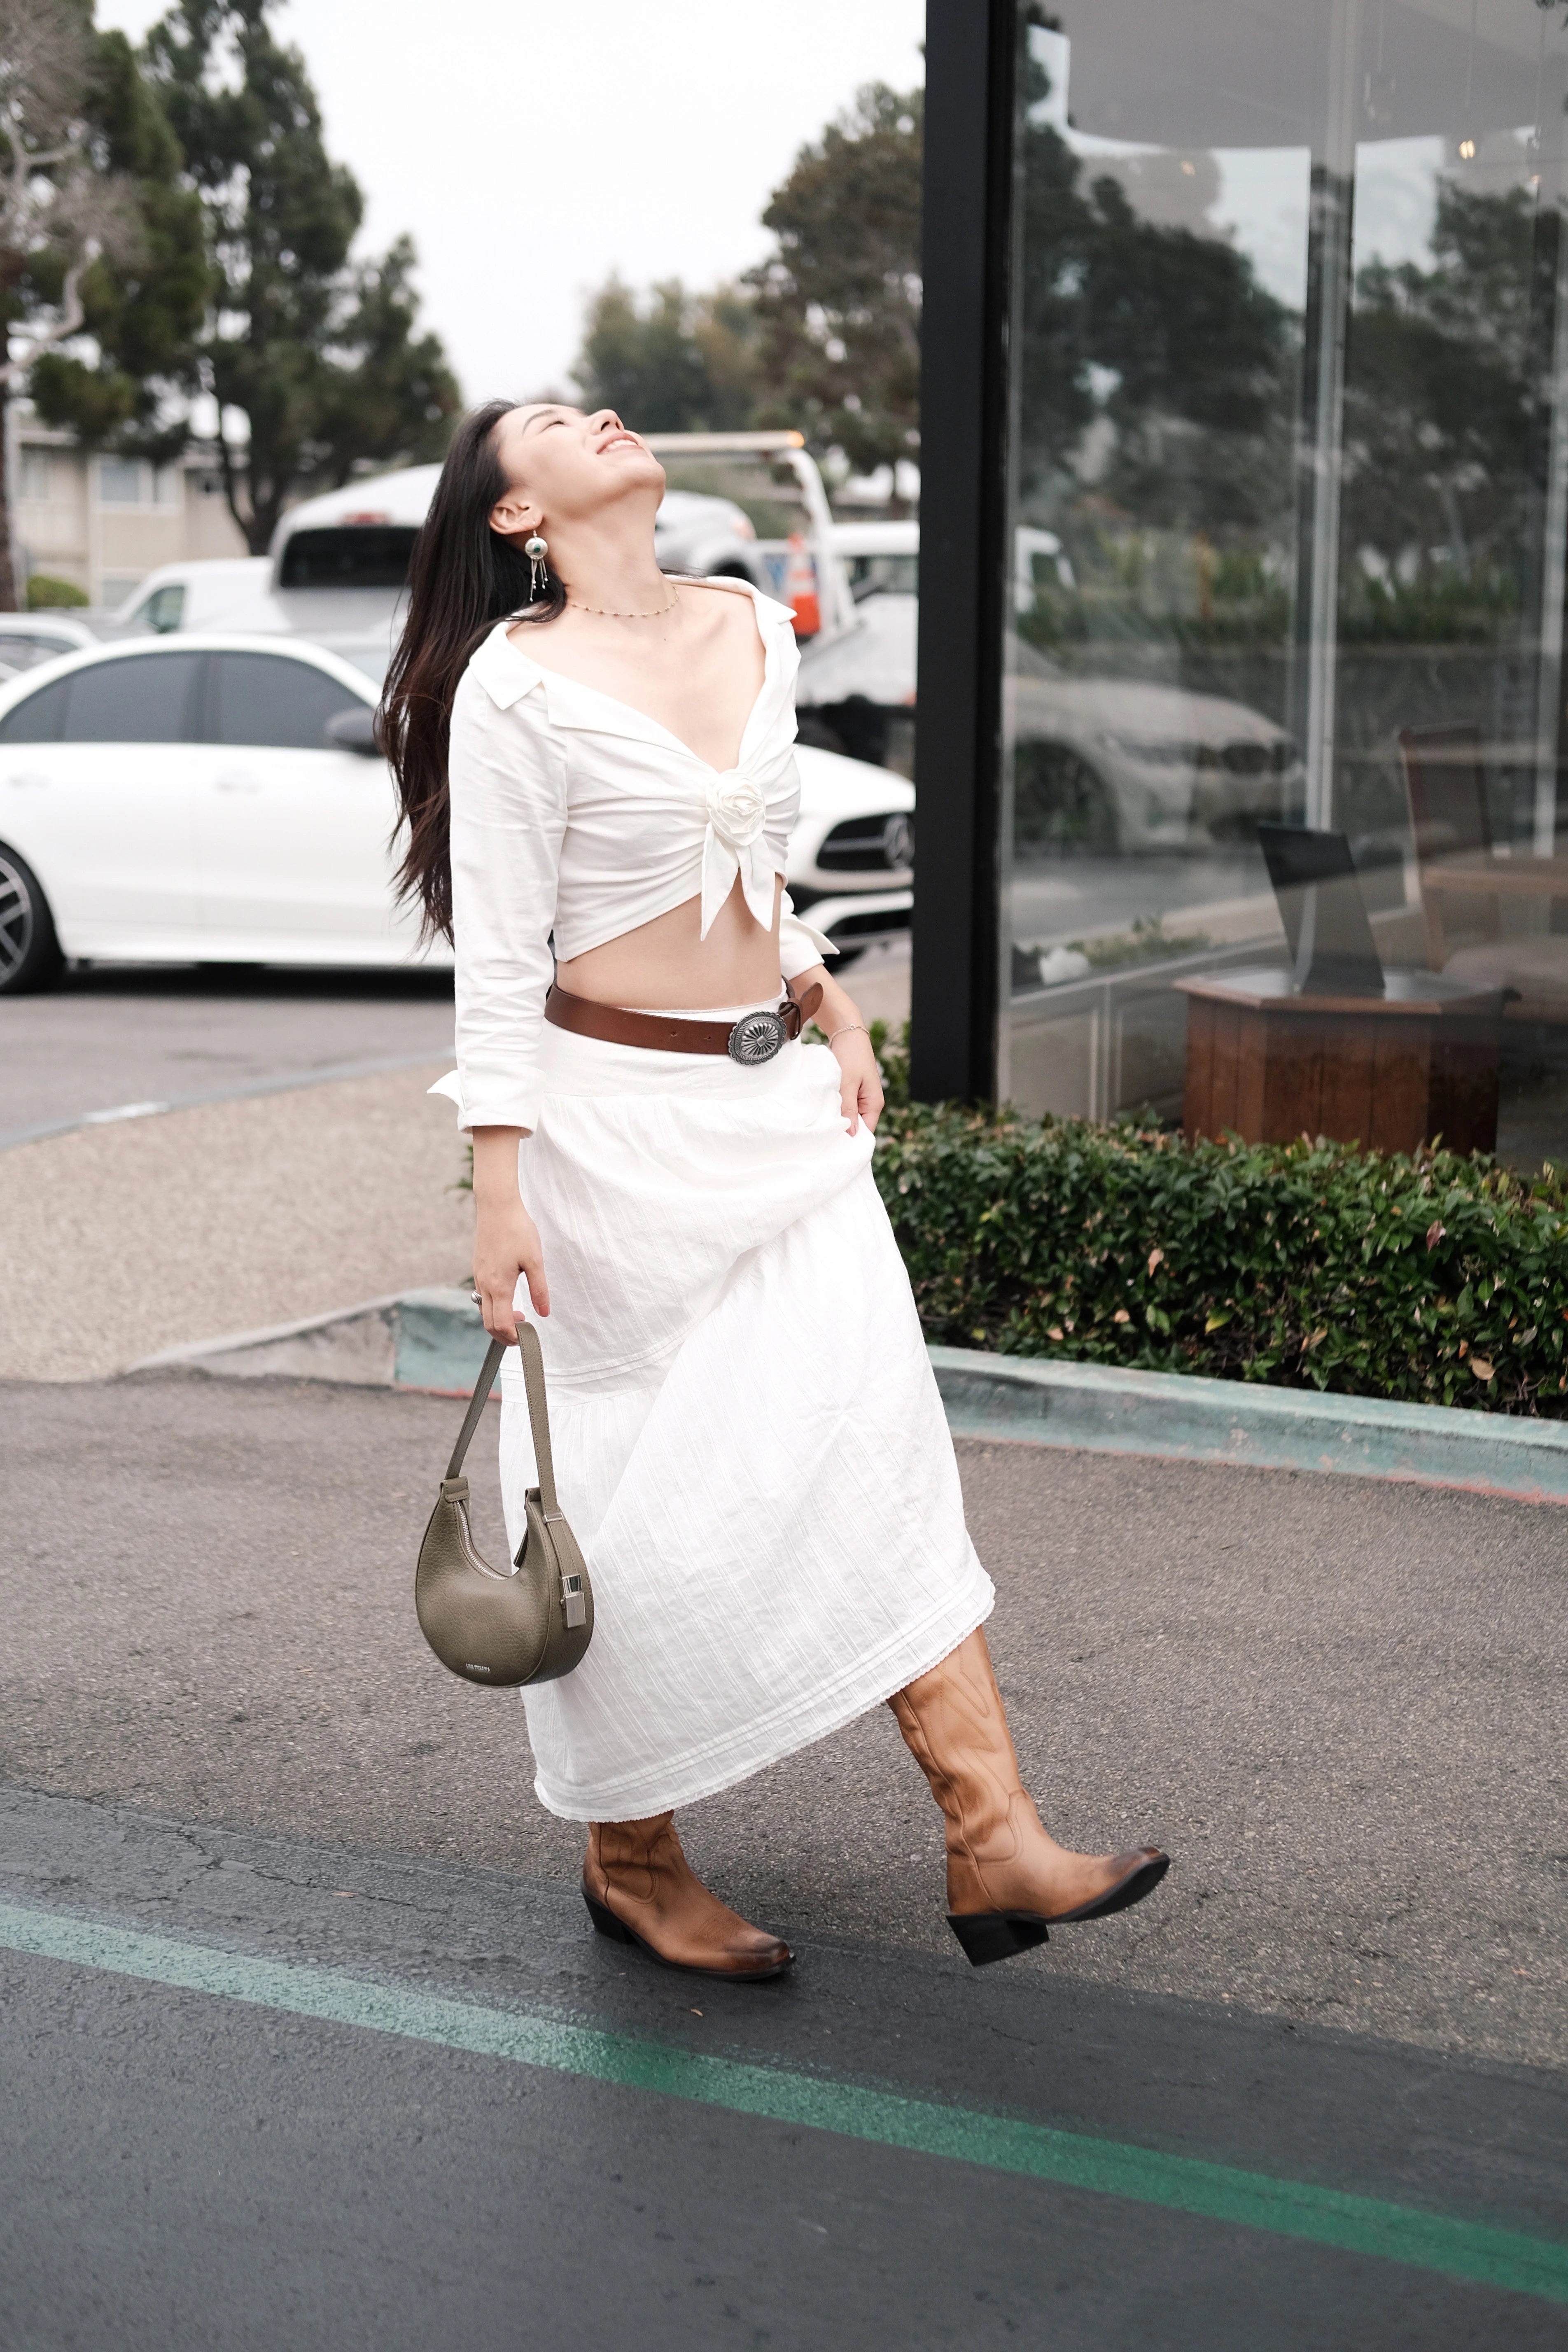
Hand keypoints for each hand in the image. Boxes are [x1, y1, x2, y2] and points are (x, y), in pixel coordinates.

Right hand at [471, 1126, 548, 1340]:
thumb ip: (539, 1289)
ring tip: (520, 1317)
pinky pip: (483, 1296)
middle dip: (504, 1335)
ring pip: (484, 1310)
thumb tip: (543, 1313)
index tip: (527, 1339)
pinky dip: (494, 1306)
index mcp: (499, 1286)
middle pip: (488, 1323)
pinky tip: (509, 1298)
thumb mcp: (535, 1260)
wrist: (496, 1206)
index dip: (513, 1338)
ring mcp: (479, 1277)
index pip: (501, 1324)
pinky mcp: (478, 1269)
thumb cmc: (517, 1230)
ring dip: (499, 1320)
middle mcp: (485, 1285)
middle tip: (523, 1335)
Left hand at [830, 1026, 883, 1135]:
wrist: (847, 1033)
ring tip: (821, 1128)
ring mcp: (860, 1098)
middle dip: (843, 1131)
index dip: (852, 1141)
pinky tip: (823, 1113)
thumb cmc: (851, 1056)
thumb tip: (852, 1134)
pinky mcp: (851, 1092)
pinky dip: (835, 1109)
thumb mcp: (848, 1083)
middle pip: (857, 1126)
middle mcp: (869, 1103)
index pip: (866, 1132)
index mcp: (874, 1104)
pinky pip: (844, 1107)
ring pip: (849, 1117)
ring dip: (837, 1120)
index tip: (834, 1147)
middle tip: (824, 1139)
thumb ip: (849, 1108)